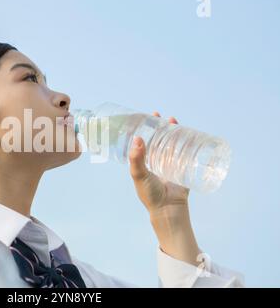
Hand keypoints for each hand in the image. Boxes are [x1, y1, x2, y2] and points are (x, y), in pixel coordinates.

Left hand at [129, 112, 199, 264]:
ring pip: (172, 143)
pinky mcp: (182, 168)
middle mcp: (156, 160)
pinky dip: (188, 143)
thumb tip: (137, 138)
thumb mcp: (139, 175)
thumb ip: (136, 159)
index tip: (146, 117)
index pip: (144, 141)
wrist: (168, 209)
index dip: (145, 129)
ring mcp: (170, 163)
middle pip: (159, 139)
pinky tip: (189, 134)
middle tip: (162, 116)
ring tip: (173, 121)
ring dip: (174, 131)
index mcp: (144, 161)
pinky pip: (186, 153)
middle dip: (161, 127)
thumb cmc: (150, 194)